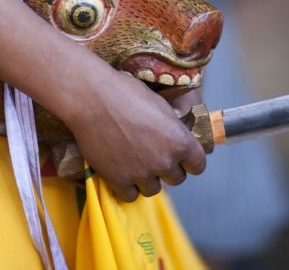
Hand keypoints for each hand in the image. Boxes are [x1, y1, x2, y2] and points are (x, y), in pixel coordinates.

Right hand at [63, 69, 205, 201]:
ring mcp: (141, 173)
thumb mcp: (159, 105)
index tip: (182, 159)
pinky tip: (120, 172)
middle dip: (167, 169)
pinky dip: (126, 186)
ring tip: (134, 163)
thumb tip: (173, 136)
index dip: (189, 161)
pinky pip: (130, 195)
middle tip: (152, 156)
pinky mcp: (118, 180)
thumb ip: (171, 128)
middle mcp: (164, 161)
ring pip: (153, 189)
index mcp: (180, 141)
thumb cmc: (125, 93)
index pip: (197, 165)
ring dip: (146, 179)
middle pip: (176, 179)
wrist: (91, 98)